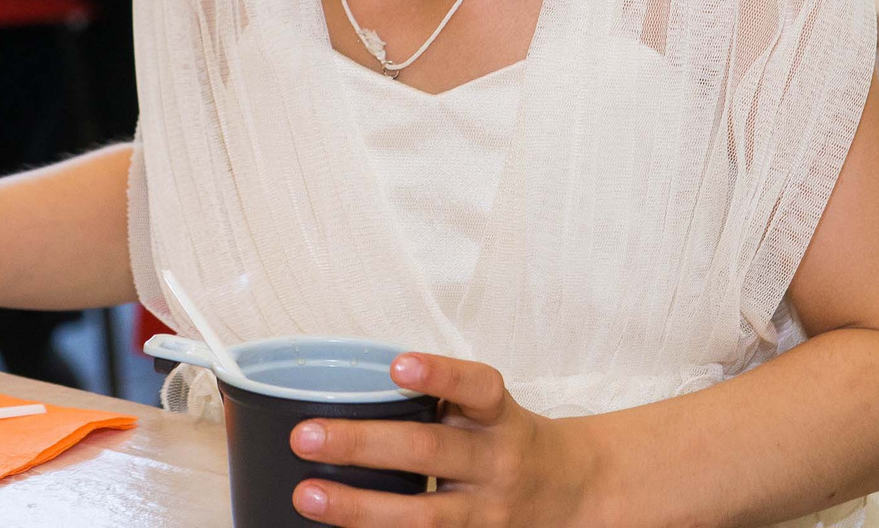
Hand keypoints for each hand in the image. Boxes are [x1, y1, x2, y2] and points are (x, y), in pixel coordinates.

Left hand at [287, 354, 597, 525]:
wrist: (573, 489)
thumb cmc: (507, 437)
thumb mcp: (486, 409)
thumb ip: (437, 397)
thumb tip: (346, 384)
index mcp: (497, 416)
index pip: (477, 388)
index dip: (440, 375)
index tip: (399, 366)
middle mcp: (495, 462)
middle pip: (430, 451)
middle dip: (362, 444)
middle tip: (306, 436)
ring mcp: (486, 512)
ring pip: (422, 514)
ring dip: (359, 506)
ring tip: (308, 496)